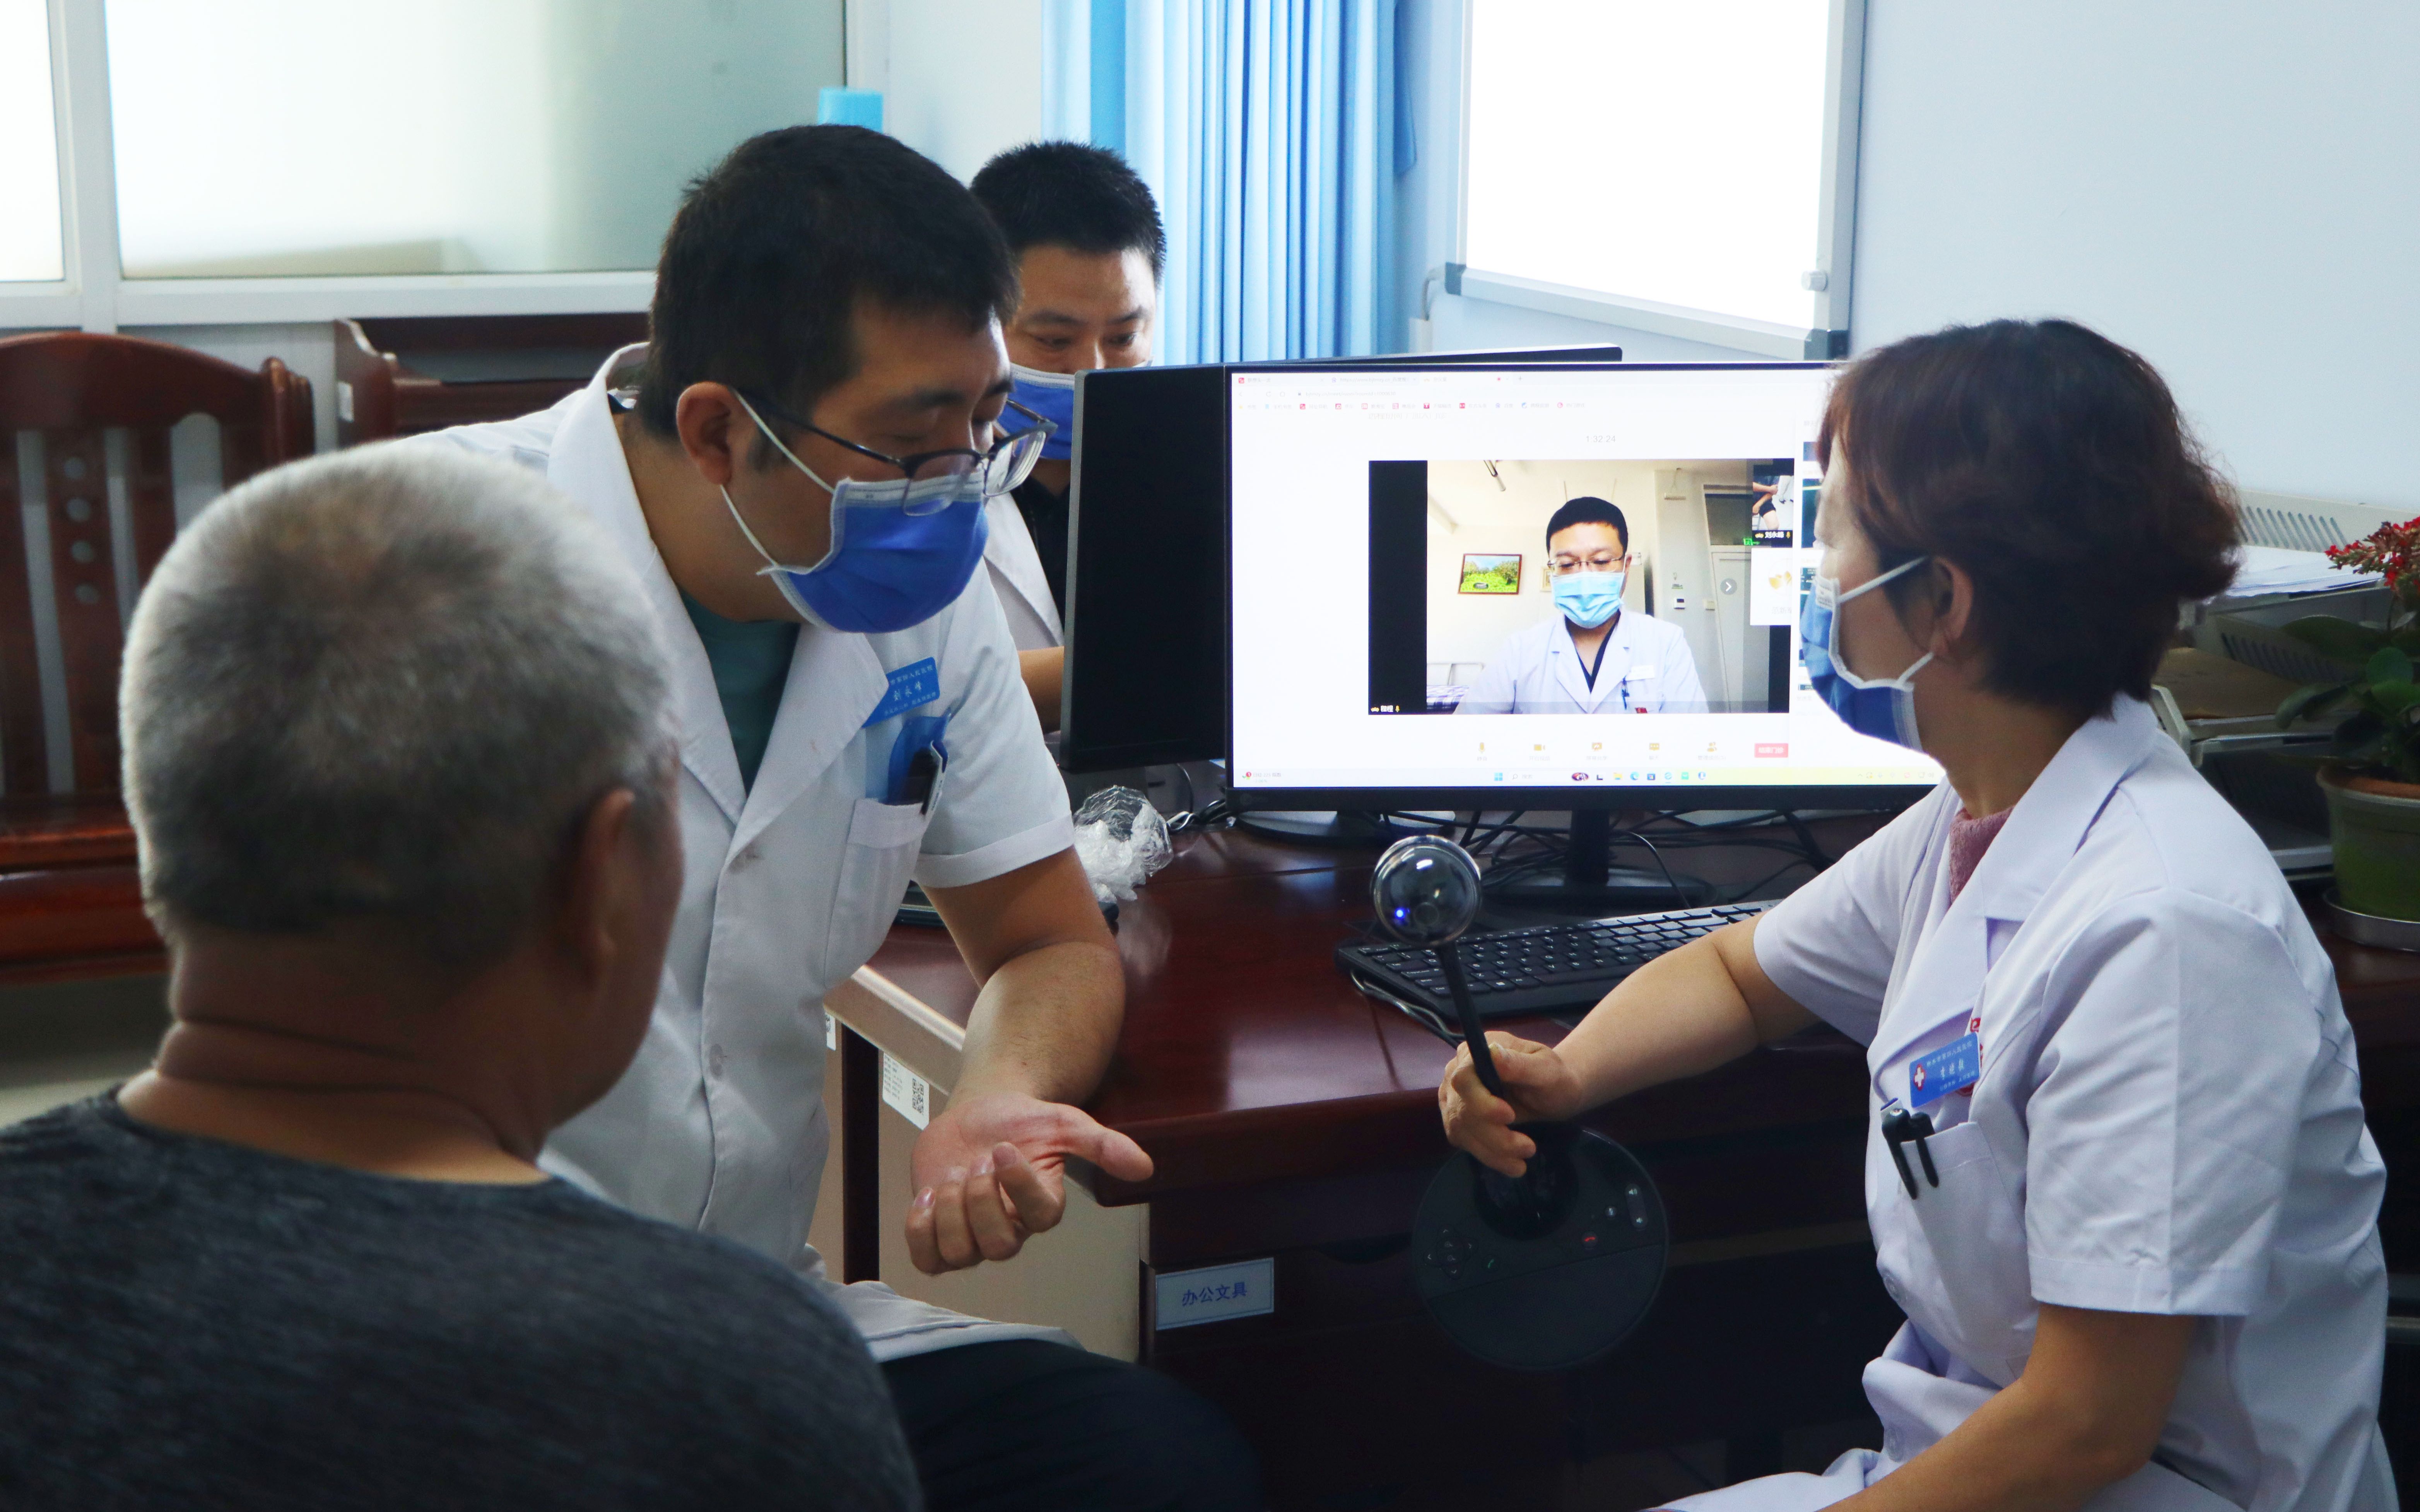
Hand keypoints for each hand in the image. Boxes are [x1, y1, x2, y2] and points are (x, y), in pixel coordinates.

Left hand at [904, 1090, 1152, 1274]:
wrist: (979, 1112)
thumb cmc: (1022, 1122)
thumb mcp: (1066, 1123)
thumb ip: (1104, 1145)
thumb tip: (1144, 1168)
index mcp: (1042, 1206)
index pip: (1038, 1219)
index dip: (1017, 1186)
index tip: (1003, 1148)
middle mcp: (1010, 1229)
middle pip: (998, 1246)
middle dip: (981, 1199)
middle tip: (976, 1161)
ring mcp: (972, 1237)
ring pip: (960, 1253)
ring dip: (950, 1210)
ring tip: (953, 1175)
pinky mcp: (938, 1235)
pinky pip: (927, 1258)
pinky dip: (920, 1228)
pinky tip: (930, 1194)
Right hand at [1438, 1034, 1584, 1177]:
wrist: (1554, 1094)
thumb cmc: (1553, 1076)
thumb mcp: (1546, 1069)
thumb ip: (1519, 1063)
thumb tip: (1493, 1053)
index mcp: (1476, 1051)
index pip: (1462, 1078)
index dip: (1480, 1101)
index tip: (1508, 1116)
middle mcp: (1458, 1072)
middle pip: (1461, 1109)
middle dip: (1493, 1133)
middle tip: (1528, 1148)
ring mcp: (1455, 1097)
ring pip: (1461, 1130)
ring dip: (1493, 1151)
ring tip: (1523, 1161)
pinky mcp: (1459, 1120)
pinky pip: (1465, 1142)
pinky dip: (1489, 1156)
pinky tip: (1511, 1163)